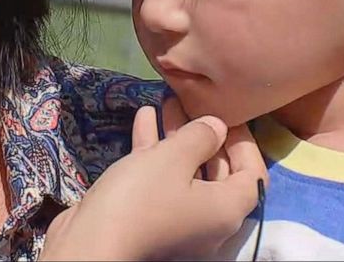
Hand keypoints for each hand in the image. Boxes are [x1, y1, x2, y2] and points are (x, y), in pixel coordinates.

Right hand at [41, 98, 266, 260]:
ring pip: (185, 172)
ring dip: (176, 137)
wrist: (92, 241)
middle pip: (217, 171)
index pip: (251, 173)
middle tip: (193, 102)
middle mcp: (208, 218)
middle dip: (204, 133)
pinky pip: (161, 179)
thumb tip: (217, 127)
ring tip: (167, 102)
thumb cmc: (142, 197)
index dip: (242, 140)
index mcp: (226, 209)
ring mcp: (178, 219)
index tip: (226, 112)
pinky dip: (155, 151)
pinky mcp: (149, 216)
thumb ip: (200, 137)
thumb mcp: (173, 157)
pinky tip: (144, 116)